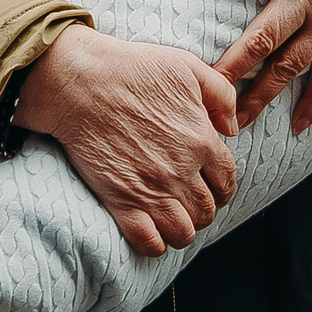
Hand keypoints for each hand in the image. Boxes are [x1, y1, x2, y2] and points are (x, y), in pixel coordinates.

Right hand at [12, 22, 239, 258]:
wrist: (79, 82)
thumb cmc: (130, 69)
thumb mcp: (187, 67)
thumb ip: (220, 94)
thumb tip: (232, 128)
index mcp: (201, 140)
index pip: (228, 180)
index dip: (223, 187)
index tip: (211, 187)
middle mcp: (182, 171)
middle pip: (208, 210)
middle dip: (203, 210)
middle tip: (188, 202)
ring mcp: (152, 190)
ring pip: (184, 232)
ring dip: (182, 229)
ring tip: (171, 219)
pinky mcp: (121, 201)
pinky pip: (150, 242)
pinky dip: (155, 244)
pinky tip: (151, 231)